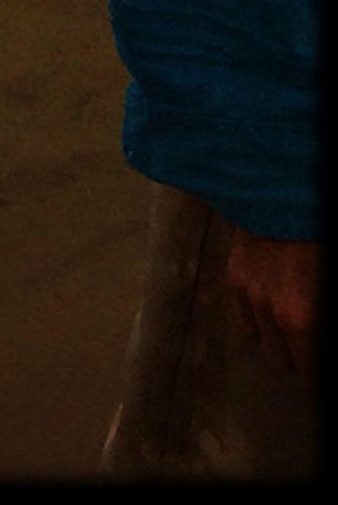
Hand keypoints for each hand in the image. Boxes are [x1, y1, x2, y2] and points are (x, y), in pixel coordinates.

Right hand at [221, 222, 317, 381]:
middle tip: (312, 344)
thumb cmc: (320, 245)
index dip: (315, 372)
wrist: (291, 191)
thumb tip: (314, 332)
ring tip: (296, 327)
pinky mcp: (235, 270)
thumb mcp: (328, 290)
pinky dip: (260, 318)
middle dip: (300, 358)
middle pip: (282, 363)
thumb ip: (320, 318)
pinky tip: (275, 305)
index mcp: (303, 322)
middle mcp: (271, 312)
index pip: (310, 373)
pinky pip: (244, 314)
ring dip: (279, 340)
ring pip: (261, 341)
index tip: (316, 363)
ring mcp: (249, 290)